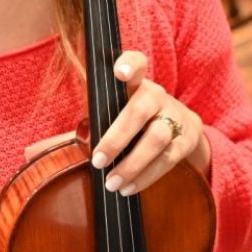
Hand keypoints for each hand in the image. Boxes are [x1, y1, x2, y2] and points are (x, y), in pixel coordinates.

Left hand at [90, 50, 209, 197]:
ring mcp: (175, 116)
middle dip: (116, 138)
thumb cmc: (136, 119)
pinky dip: (146, 176)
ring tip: (111, 183)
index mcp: (136, 83)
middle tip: (97, 161)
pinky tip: (129, 188)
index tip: (120, 72)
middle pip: (139, 110)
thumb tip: (63, 144)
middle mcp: (157, 95)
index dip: (129, 64)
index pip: (136, 63)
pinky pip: (167, 159)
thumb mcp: (119, 109)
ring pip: (156, 138)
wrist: (182, 126)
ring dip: (132, 165)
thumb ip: (97, 119)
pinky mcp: (187, 139)